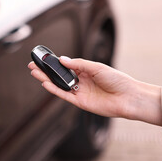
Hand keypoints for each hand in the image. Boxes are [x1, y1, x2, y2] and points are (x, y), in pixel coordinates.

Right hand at [28, 56, 161, 125]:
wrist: (128, 97)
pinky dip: (54, 90)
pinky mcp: (80, 102)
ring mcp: (80, 92)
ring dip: (47, 79)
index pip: (66, 66)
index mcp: (86, 70)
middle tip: (33, 65)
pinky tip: (46, 83)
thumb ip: (78, 64)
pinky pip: (64, 95)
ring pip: (59, 85)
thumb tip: (62, 60)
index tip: (43, 58)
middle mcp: (81, 81)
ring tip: (35, 73)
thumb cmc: (117, 80)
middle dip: (46, 71)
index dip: (55, 63)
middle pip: (59, 76)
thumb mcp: (97, 67)